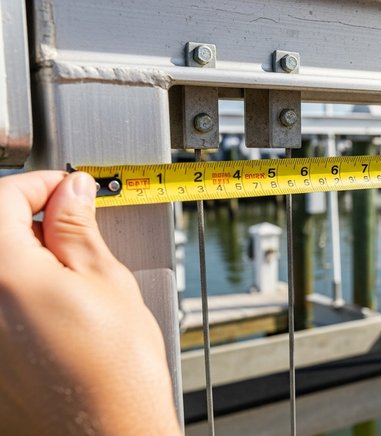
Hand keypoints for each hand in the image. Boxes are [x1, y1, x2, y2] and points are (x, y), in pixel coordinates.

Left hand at [0, 171, 179, 434]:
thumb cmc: (117, 374)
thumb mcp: (109, 283)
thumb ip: (79, 228)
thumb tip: (71, 191)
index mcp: (4, 273)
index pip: (2, 196)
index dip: (40, 183)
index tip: (68, 187)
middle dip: (28, 216)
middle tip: (72, 223)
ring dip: (23, 253)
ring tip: (68, 271)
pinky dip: (17, 288)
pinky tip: (52, 306)